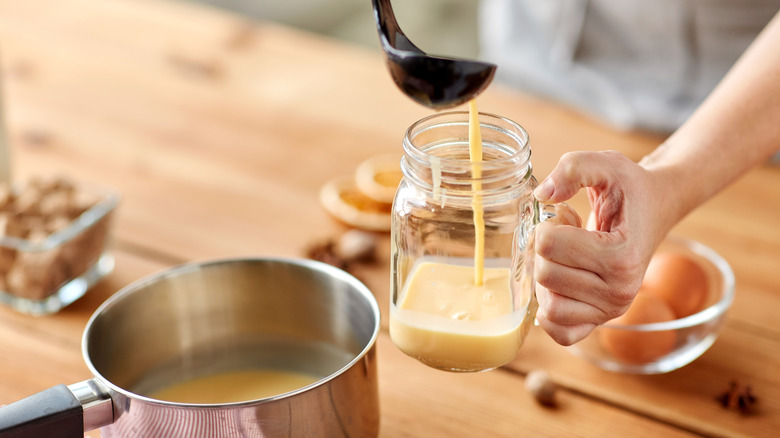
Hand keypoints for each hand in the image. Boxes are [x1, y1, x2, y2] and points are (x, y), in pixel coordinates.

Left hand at [532, 150, 672, 344]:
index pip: (548, 244)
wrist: (656, 208)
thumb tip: (542, 195)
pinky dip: (550, 312)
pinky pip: (560, 333)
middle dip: (544, 248)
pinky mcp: (601, 321)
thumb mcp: (606, 164)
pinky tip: (559, 286)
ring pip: (546, 305)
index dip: (546, 223)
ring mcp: (612, 310)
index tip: (566, 216)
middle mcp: (621, 290)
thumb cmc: (629, 189)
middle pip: (544, 274)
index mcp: (621, 255)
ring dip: (546, 277)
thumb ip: (573, 167)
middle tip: (567, 235)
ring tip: (567, 257)